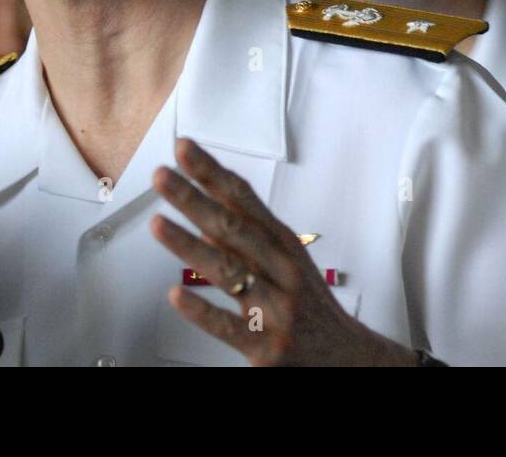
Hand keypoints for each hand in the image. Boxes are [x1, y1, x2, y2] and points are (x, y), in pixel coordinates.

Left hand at [150, 138, 417, 365]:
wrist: (347, 357)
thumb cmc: (312, 307)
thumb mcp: (287, 263)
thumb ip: (248, 238)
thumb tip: (205, 208)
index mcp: (284, 244)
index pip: (243, 199)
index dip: (212, 172)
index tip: (185, 149)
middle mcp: (282, 270)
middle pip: (233, 228)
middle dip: (194, 198)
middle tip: (163, 176)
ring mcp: (276, 308)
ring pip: (228, 271)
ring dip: (189, 245)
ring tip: (158, 223)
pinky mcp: (267, 347)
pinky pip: (229, 326)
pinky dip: (201, 310)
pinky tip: (176, 294)